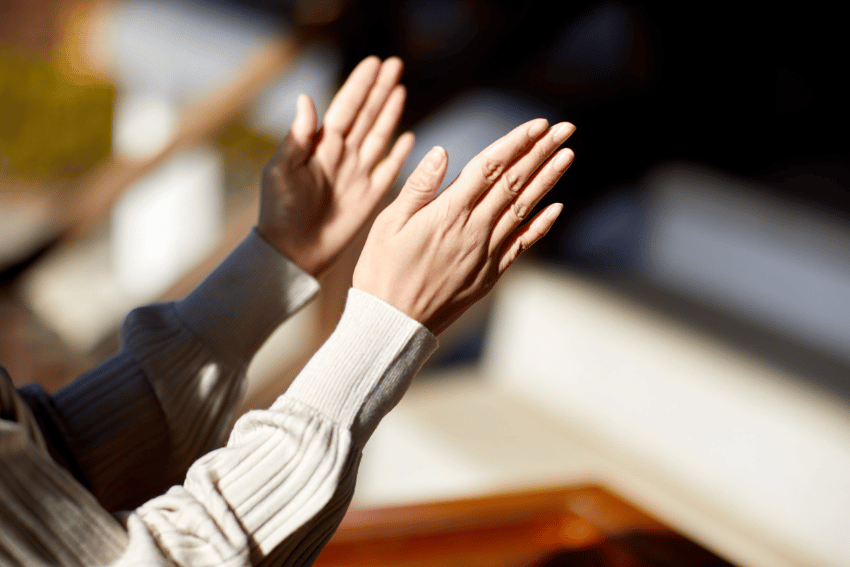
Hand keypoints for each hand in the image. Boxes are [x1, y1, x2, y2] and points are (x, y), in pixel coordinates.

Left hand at [257, 56, 413, 275]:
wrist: (292, 250)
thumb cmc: (279, 210)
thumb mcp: (281, 169)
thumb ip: (297, 136)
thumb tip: (306, 98)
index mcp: (321, 146)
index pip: (346, 107)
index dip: (360, 85)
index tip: (373, 63)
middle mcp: (342, 155)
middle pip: (367, 115)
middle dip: (380, 89)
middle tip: (395, 64)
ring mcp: (358, 175)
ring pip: (379, 135)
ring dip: (390, 112)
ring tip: (400, 88)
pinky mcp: (370, 196)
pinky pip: (389, 169)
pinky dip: (400, 153)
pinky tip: (410, 137)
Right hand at [353, 118, 574, 334]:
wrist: (393, 325)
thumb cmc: (382, 273)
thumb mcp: (388, 224)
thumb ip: (419, 187)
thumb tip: (443, 152)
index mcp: (448, 214)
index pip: (489, 168)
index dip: (515, 143)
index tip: (538, 124)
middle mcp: (474, 231)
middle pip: (514, 183)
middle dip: (541, 152)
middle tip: (565, 128)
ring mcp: (486, 254)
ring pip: (523, 209)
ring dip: (547, 180)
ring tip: (567, 155)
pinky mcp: (490, 274)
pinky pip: (521, 244)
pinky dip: (540, 224)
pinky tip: (556, 207)